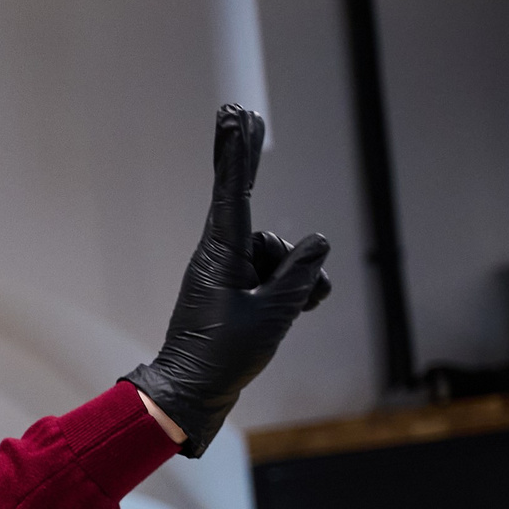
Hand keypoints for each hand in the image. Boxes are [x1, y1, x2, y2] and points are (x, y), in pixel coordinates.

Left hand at [127, 105, 331, 458]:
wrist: (192, 395)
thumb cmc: (224, 356)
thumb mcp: (273, 313)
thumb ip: (300, 275)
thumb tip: (316, 243)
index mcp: (220, 254)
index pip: (234, 192)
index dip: (238, 152)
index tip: (234, 116)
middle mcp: (221, 256)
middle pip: (254, 211)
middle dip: (249, 165)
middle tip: (244, 113)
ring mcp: (228, 274)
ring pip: (277, 256)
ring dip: (290, 280)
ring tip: (278, 314)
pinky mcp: (236, 293)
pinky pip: (274, 278)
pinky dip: (289, 293)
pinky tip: (293, 313)